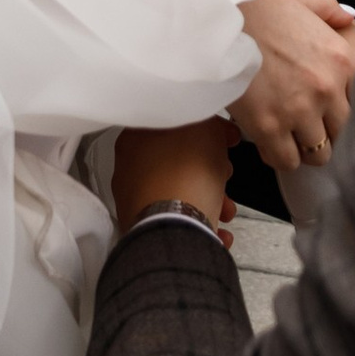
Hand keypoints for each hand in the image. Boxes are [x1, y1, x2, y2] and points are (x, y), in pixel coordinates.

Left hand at [112, 117, 235, 237]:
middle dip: (210, 170)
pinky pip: (177, 220)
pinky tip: (216, 229)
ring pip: (180, 193)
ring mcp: (135, 200)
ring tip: (224, 209)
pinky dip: (199, 223)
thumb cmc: (184, 179)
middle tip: (224, 174)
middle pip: (179, 162)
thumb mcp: (207, 131)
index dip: (205, 132)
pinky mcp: (145, 228)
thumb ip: (209, 125)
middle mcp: (130, 169)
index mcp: (136, 138)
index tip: (222, 140)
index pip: (175, 127)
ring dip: (210, 199)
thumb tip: (212, 130)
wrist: (175, 228)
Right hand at [230, 0, 354, 176]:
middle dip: (327, 132)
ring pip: (318, 154)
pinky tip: (271, 142)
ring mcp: (299, 110)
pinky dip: (280, 156)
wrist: (218, 13)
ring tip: (291, 137)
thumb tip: (347, 17)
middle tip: (309, 126)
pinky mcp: (268, 126)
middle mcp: (327, 88)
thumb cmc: (258, 3)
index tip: (330, 111)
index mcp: (343, 60)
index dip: (343, 109)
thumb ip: (330, 9)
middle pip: (343, 134)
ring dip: (306, 148)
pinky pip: (286, 161)